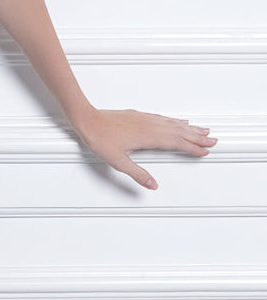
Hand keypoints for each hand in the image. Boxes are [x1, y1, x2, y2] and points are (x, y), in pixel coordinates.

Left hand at [72, 108, 216, 189]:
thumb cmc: (100, 138)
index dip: (192, 147)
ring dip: (190, 128)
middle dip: (198, 137)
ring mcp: (145, 119)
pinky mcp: (139, 115)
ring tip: (203, 130)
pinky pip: (164, 118)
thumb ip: (137, 173)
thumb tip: (152, 184)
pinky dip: (175, 121)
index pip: (176, 143)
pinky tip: (179, 121)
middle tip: (213, 140)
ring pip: (173, 123)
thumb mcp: (118, 161)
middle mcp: (150, 126)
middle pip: (180, 132)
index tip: (204, 151)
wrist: (87, 119)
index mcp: (148, 137)